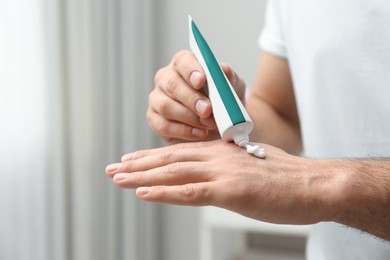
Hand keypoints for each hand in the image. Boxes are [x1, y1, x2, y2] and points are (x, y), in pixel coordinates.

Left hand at [106, 140, 335, 224]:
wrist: (314, 183)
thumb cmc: (286, 178)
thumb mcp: (251, 166)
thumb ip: (228, 168)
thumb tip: (214, 176)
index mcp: (222, 151)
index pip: (179, 152)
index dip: (152, 157)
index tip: (132, 162)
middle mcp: (218, 156)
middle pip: (170, 159)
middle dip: (139, 165)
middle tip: (114, 169)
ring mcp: (223, 172)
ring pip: (174, 173)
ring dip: (143, 177)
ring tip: (119, 179)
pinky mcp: (230, 190)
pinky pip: (190, 191)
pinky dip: (164, 192)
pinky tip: (143, 192)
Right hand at [147, 50, 245, 143]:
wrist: (220, 127)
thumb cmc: (223, 102)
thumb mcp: (232, 88)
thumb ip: (228, 78)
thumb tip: (223, 71)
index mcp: (184, 65)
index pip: (182, 61)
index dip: (191, 70)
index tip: (201, 81)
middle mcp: (166, 79)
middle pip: (172, 84)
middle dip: (191, 98)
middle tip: (208, 110)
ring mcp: (157, 99)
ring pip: (166, 106)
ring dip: (189, 117)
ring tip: (208, 125)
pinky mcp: (155, 120)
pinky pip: (163, 125)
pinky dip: (183, 131)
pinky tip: (199, 133)